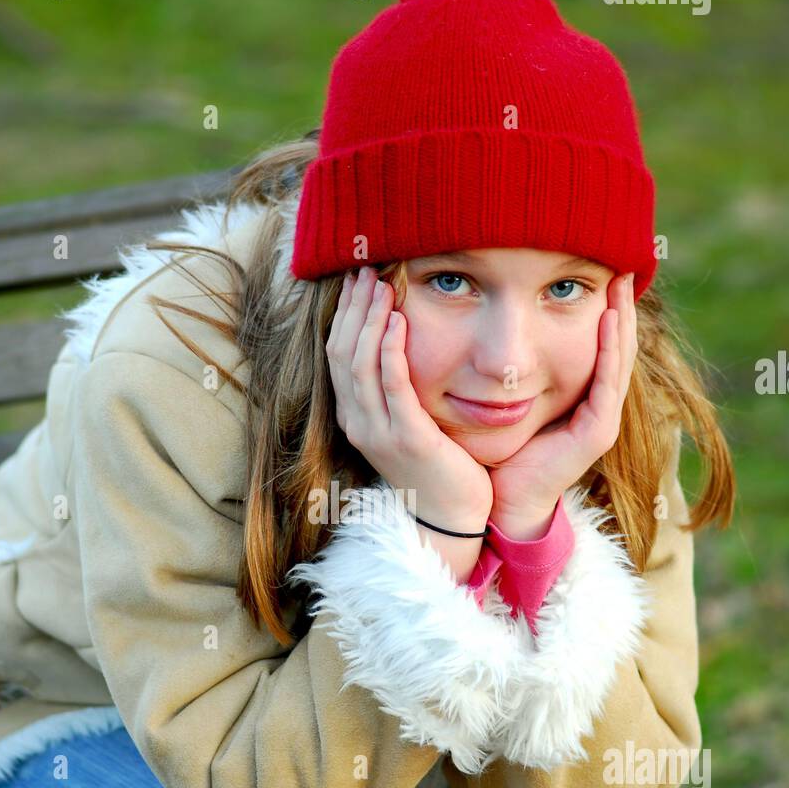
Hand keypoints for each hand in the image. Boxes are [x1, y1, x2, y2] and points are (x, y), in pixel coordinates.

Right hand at [327, 265, 492, 529]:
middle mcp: (358, 423)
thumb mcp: (408, 423)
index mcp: (355, 417)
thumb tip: (399, 343)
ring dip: (369, 320)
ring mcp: (379, 432)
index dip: (345, 315)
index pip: (337, 355)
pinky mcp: (407, 438)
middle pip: (341, 353)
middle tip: (365, 270)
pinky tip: (398, 323)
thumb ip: (397, 388)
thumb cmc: (437, 466)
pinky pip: (392, 388)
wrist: (451, 516)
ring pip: (359, 365)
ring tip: (381, 286)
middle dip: (353, 308)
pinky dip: (390, 352)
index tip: (358, 281)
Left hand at [488, 273, 637, 534]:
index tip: (601, 271)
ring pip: (619, 359)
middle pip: (617, 345)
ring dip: (621, 319)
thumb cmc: (500, 450)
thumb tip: (500, 325)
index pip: (600, 344)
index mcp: (582, 397)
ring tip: (621, 283)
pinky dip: (609, 349)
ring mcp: (602, 419)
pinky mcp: (597, 432)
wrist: (501, 499)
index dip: (604, 309)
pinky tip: (608, 319)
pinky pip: (607, 382)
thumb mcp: (508, 396)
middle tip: (621, 265)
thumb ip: (514, 367)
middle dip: (620, 306)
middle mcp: (598, 406)